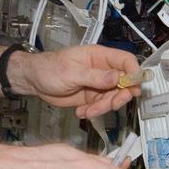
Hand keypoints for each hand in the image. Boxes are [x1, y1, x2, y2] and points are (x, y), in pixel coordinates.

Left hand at [10, 44, 141, 118]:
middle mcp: (102, 70)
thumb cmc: (49, 68)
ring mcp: (97, 85)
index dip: (134, 73)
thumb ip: (95, 76)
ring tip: (87, 111)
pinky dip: (93, 112)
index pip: (126, 61)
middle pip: (124, 83)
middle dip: (119, 96)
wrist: (34, 81)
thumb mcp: (72, 72)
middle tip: (111, 104)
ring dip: (103, 108)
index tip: (134, 87)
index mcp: (99, 56)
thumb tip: (118, 77)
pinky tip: (81, 111)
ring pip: (113, 98)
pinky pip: (101, 107)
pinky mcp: (91, 97)